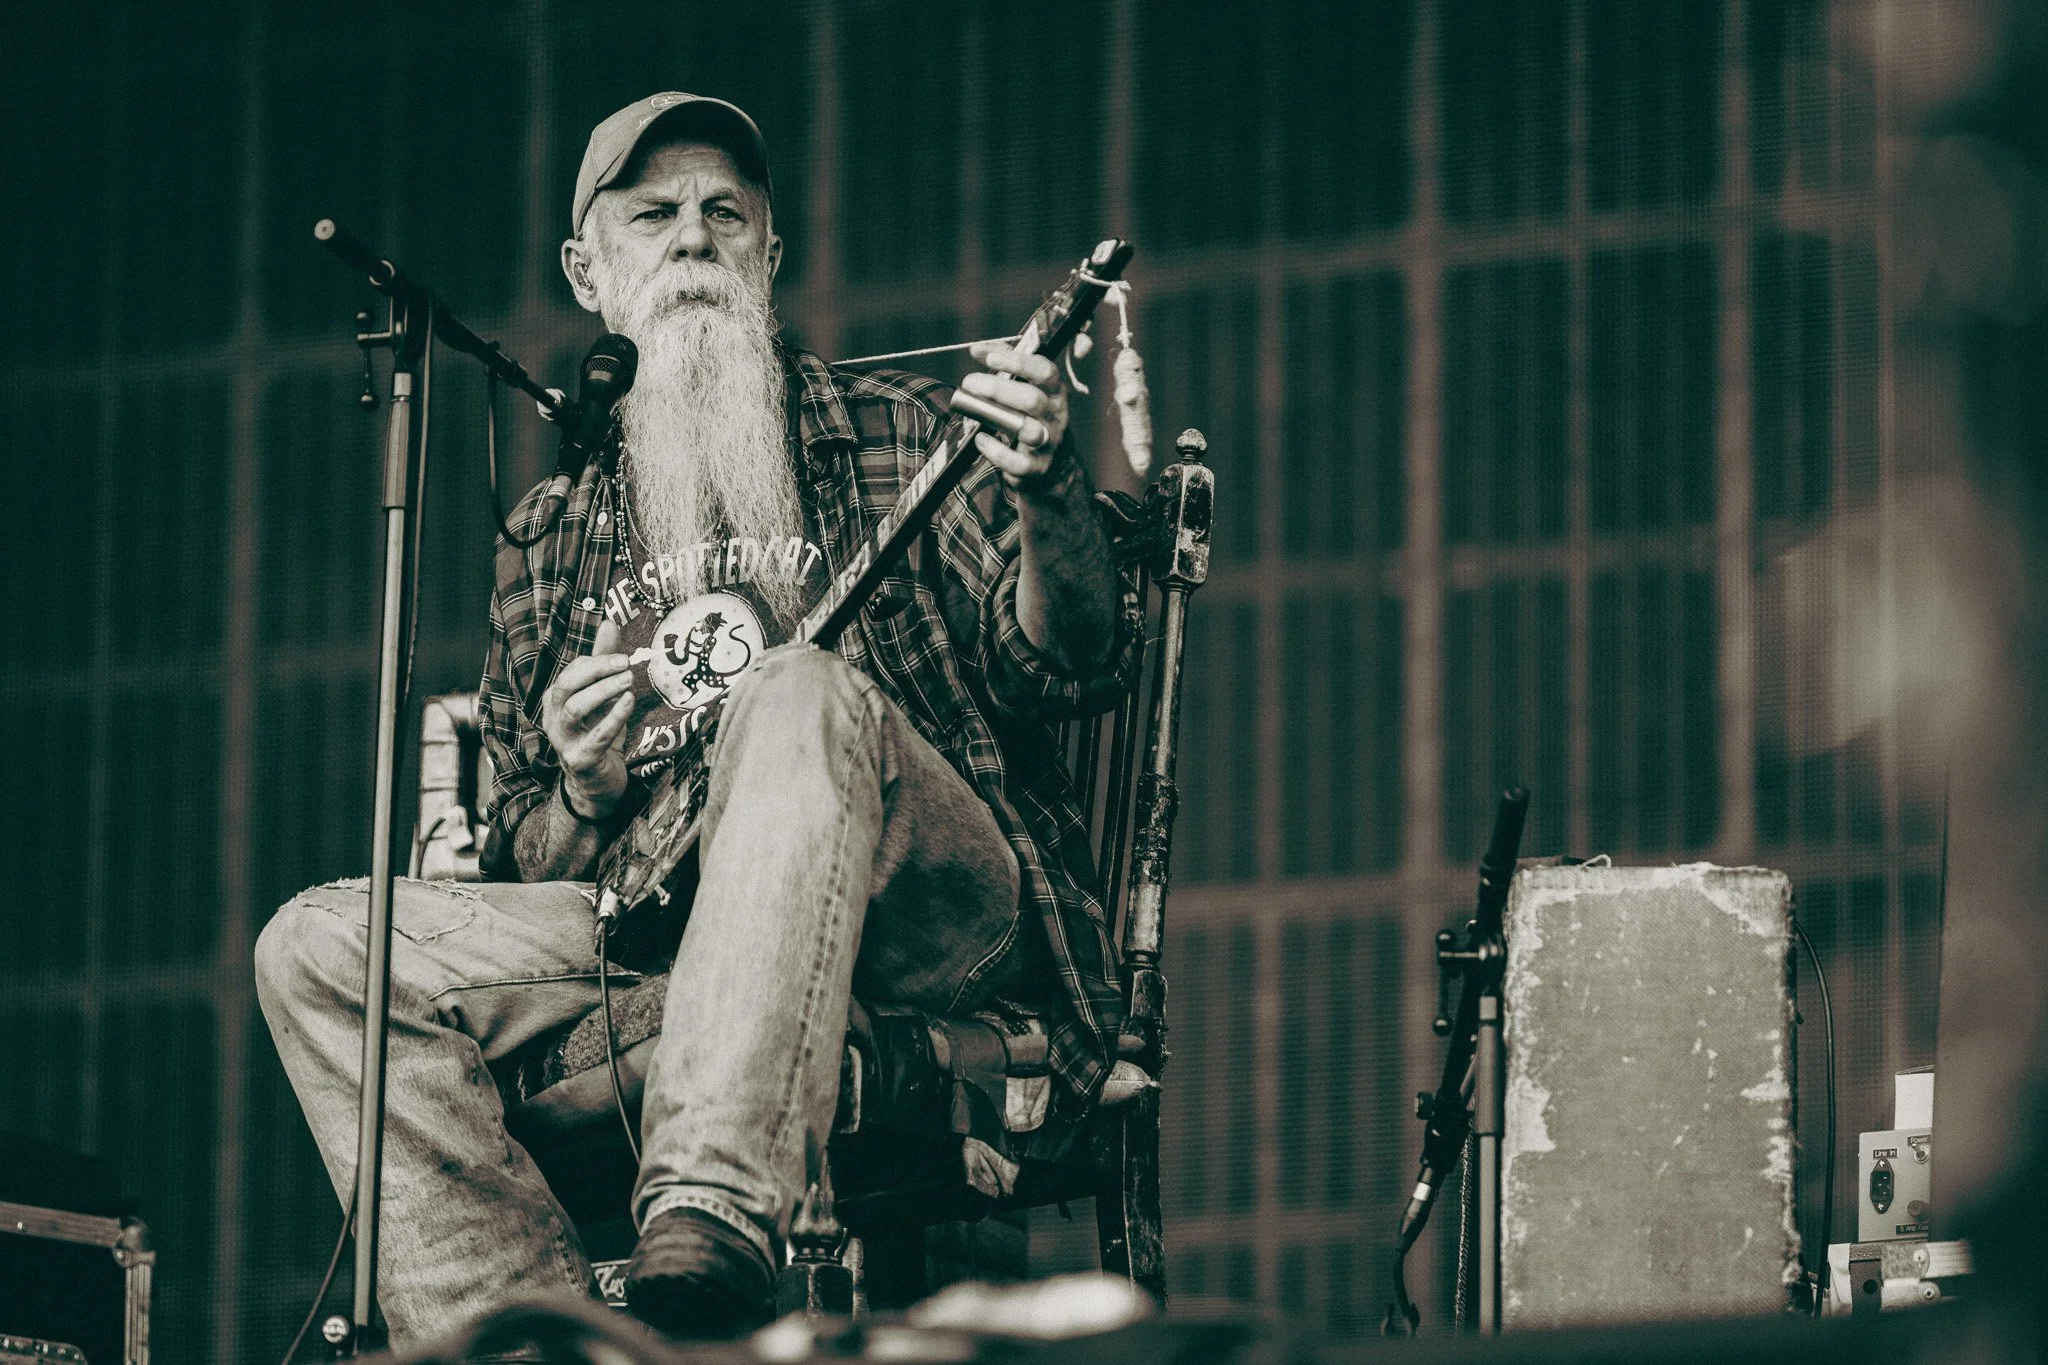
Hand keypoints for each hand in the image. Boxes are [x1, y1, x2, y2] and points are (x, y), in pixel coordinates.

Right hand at [541, 617, 632, 818]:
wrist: (596, 785)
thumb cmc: (598, 736)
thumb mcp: (602, 698)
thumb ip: (603, 664)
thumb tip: (609, 623)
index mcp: (557, 701)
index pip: (571, 672)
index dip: (596, 661)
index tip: (624, 656)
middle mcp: (554, 719)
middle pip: (566, 686)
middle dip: (596, 671)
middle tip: (627, 663)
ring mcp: (564, 741)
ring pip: (576, 709)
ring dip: (604, 692)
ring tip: (629, 682)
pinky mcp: (580, 760)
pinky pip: (596, 736)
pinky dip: (613, 718)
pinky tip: (629, 703)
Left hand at [962, 340, 1069, 487]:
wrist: (1054, 464)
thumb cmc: (1034, 417)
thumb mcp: (1028, 388)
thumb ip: (1007, 365)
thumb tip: (979, 349)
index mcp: (1054, 392)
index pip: (1044, 371)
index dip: (1018, 362)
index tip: (990, 358)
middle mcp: (1055, 416)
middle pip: (1032, 400)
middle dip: (998, 389)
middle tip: (969, 382)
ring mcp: (1049, 443)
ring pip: (1028, 431)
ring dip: (997, 419)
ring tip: (972, 412)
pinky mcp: (1038, 467)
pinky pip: (1018, 462)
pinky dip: (996, 451)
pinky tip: (981, 440)